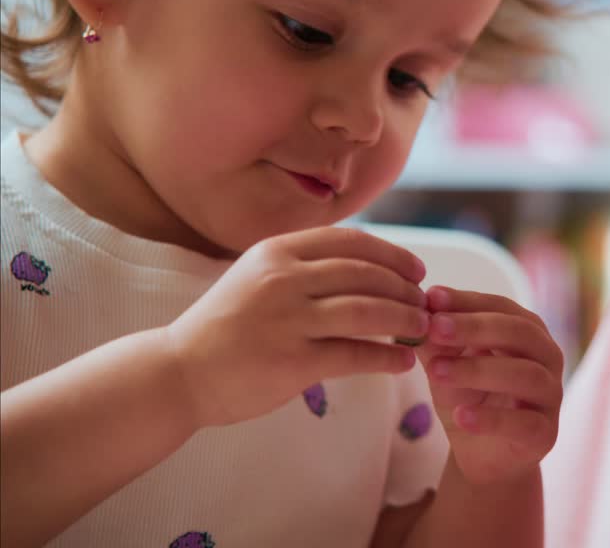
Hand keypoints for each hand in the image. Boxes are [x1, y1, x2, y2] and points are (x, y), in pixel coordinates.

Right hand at [164, 227, 429, 427]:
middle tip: (425, 305)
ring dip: (405, 320)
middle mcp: (283, 278)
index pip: (352, 242)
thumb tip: (368, 262)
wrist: (178, 372)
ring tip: (422, 330)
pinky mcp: (293, 361)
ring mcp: (288, 319)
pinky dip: (388, 358)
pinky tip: (403, 362)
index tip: (417, 270)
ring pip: (369, 311)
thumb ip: (303, 265)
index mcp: (277, 251)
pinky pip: (357, 354)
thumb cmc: (226, 327)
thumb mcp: (258, 276)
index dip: (393, 255)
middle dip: (406, 289)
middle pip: (367, 274)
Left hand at [415, 287, 563, 485]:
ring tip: (437, 371)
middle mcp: (547, 357)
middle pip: (519, 333)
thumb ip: (435, 343)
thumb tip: (414, 314)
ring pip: (525, 374)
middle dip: (475, 327)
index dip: (467, 301)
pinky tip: (462, 416)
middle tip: (435, 327)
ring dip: (478, 370)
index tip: (431, 297)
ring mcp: (550, 395)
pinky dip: (491, 419)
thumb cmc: (470, 399)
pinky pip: (523, 423)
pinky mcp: (545, 433)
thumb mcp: (446, 367)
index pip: (501, 306)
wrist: (483, 456)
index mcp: (527, 332)